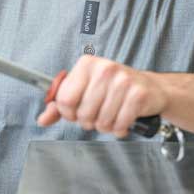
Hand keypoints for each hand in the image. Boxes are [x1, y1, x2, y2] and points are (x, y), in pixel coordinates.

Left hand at [36, 55, 165, 137]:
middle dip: (89, 121)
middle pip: (82, 114)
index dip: (68, 113)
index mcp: (87, 64)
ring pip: (101, 122)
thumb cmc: (114, 90)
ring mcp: (123, 80)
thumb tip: (42, 119)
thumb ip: (61, 105)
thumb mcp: (85, 90)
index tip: (77, 112)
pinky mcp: (138, 94)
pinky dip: (120, 129)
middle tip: (99, 113)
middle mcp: (104, 68)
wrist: (151, 88)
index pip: (64, 99)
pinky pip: (119, 125)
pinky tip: (124, 120)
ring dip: (106, 126)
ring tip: (112, 115)